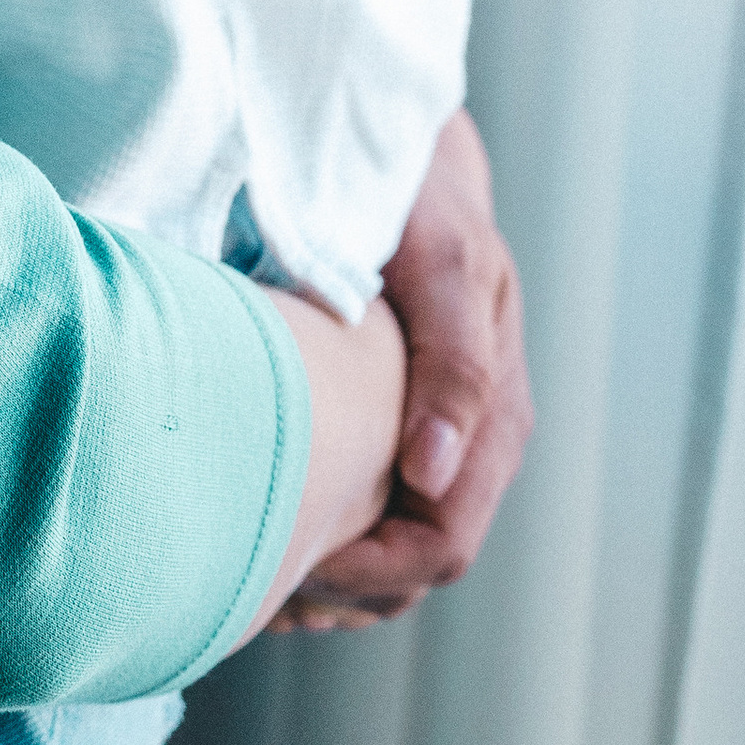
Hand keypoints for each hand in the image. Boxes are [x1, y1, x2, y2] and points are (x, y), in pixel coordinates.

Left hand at [269, 107, 532, 630]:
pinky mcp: (405, 428)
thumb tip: (435, 473)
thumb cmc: (418, 197)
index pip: (440, 545)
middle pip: (416, 567)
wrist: (406, 155)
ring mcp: (442, 438)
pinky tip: (269, 533)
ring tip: (251, 574)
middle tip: (252, 586)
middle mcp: (473, 439)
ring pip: (397, 557)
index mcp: (492, 413)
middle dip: (342, 589)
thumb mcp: (438, 261)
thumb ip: (452, 364)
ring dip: (333, 580)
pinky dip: (329, 545)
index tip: (288, 566)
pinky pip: (377, 517)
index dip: (367, 574)